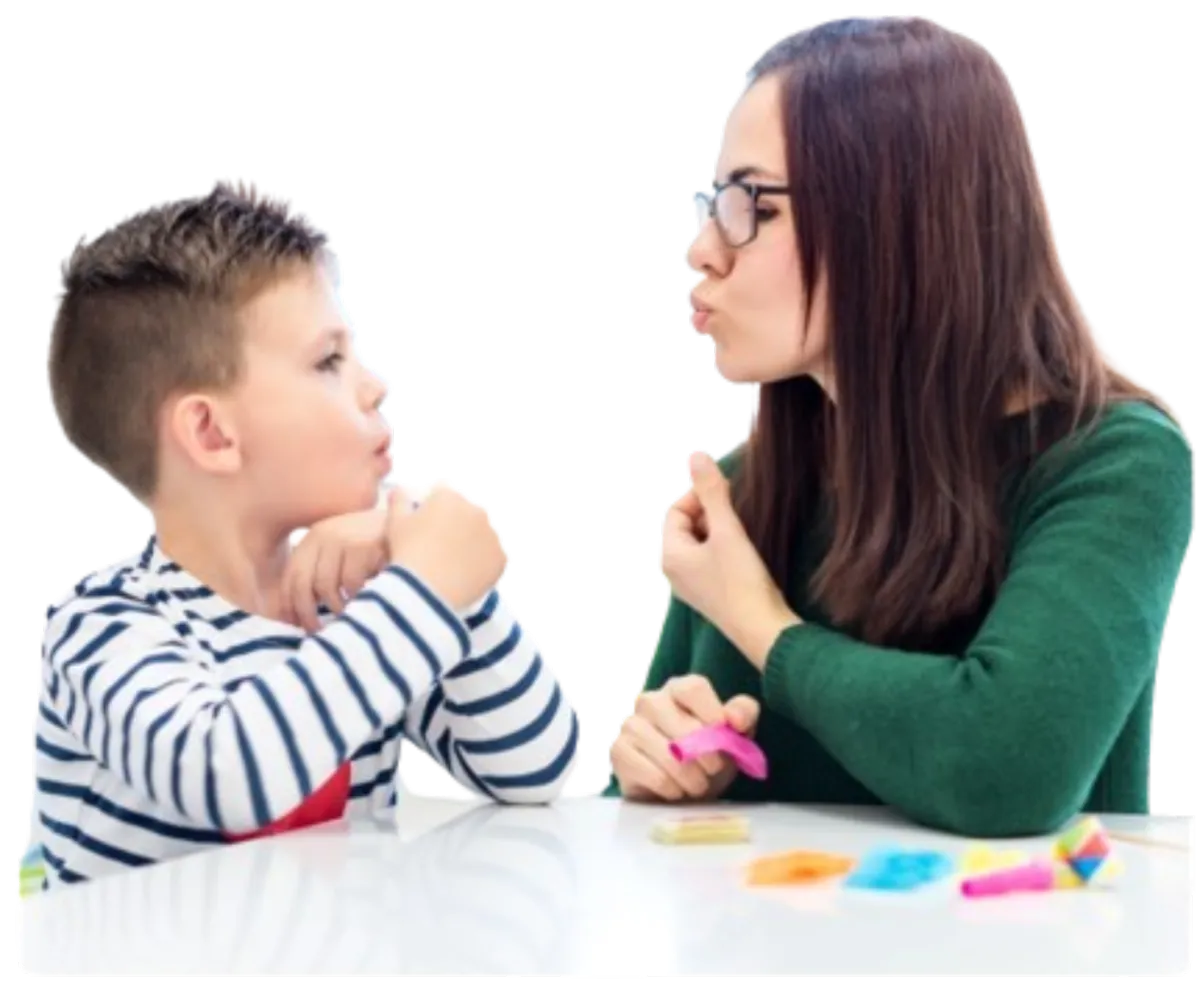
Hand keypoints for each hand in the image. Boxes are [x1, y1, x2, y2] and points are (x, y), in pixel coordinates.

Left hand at [283, 506, 387, 631]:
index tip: (297, 625)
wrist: (414, 523)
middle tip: (317, 632)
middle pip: (303, 583)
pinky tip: (365, 603)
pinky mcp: (366, 546)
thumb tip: (296, 614)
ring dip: (335, 609)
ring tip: (346, 618)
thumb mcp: (345, 551)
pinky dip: (356, 599)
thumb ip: (323, 572)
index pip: (291, 576)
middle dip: (307, 613)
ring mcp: (345, 538)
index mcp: (314, 537)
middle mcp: (325, 534)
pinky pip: (352, 585)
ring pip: (326, 587)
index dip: (290, 605)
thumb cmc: (377, 547)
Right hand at [387, 480, 510, 610]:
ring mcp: (493, 532)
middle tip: (443, 544)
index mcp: (450, 495)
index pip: (444, 491)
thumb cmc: (407, 553)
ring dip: (475, 539)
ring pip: (485, 531)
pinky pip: (496, 554)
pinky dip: (486, 560)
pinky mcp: (502, 556)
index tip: (428, 522)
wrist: (426, 591)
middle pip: (468, 511)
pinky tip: (470, 571)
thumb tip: (403, 489)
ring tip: (457, 559)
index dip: (434, 505)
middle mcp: (477, 508)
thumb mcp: (395, 522)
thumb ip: (400, 499)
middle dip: (457, 522)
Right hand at [608, 674, 760, 801]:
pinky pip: (655, 775)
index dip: (713, 714)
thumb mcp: (735, 732)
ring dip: (692, 779)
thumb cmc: (708, 753)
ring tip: (697, 785)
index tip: (724, 737)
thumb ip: (743, 714)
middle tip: (714, 770)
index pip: (693, 688)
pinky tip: (674, 790)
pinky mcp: (616, 751)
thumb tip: (735, 719)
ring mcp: (629, 724)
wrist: (679, 787)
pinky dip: (672, 789)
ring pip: (670, 756)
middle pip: (685, 727)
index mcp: (678, 688)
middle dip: (708, 757)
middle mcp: (649, 700)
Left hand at [658, 449, 786, 633]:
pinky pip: (707, 558)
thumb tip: (697, 455)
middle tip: (737, 513)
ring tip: (741, 533)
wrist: (763, 631)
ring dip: (718, 529)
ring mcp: (688, 584)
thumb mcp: (727, 531)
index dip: (701, 495)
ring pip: (698, 541)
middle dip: (710, 512)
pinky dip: (722, 547)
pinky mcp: (707, 592)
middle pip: (685, 524)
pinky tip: (743, 551)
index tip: (729, 493)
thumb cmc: (742, 581)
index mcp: (668, 554)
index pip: (676, 509)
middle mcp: (671, 570)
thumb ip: (712, 492)